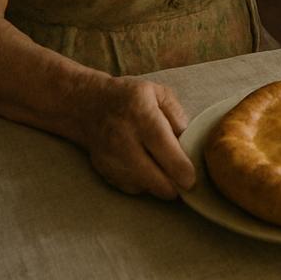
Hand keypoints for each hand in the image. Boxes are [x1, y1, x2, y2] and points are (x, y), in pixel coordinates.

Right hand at [77, 74, 196, 199]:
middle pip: (150, 174)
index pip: (161, 144)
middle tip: (186, 184)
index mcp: (140, 114)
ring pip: (141, 184)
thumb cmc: (129, 98)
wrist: (89, 106)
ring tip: (168, 174)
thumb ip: (176, 113)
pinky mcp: (104, 169)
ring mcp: (111, 156)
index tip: (191, 179)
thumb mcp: (157, 92)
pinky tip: (149, 173)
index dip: (178, 165)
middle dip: (172, 186)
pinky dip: (144, 185)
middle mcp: (123, 137)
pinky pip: (130, 187)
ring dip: (159, 187)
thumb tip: (186, 138)